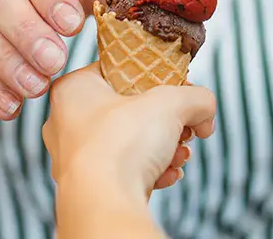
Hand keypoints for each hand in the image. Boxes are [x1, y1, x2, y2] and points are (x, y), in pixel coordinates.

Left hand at [44, 64, 216, 194]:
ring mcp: (78, 157)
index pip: (120, 69)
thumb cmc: (119, 146)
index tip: (179, 86)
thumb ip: (195, 97)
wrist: (105, 205)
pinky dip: (152, 170)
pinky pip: (127, 170)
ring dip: (164, 147)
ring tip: (181, 153)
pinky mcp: (91, 186)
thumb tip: (205, 106)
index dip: (156, 76)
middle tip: (187, 124)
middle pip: (130, 109)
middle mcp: (67, 122)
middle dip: (167, 120)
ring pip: (131, 143)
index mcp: (74, 89)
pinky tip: (168, 173)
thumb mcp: (170, 103)